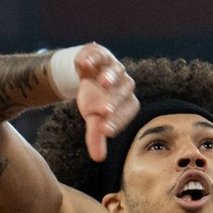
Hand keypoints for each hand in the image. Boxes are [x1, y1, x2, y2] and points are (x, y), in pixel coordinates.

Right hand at [72, 44, 138, 161]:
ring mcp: (113, 67)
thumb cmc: (95, 99)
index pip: (126, 113)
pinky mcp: (100, 55)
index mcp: (127, 102)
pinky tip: (85, 64)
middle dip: (114, 101)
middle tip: (105, 111)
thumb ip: (96, 136)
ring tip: (102, 82)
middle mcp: (125, 84)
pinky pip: (98, 55)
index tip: (106, 131)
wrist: (89, 72)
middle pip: (123, 92)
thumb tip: (98, 158)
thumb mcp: (93, 118)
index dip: (117, 121)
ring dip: (110, 76)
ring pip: (116, 70)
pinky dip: (92, 58)